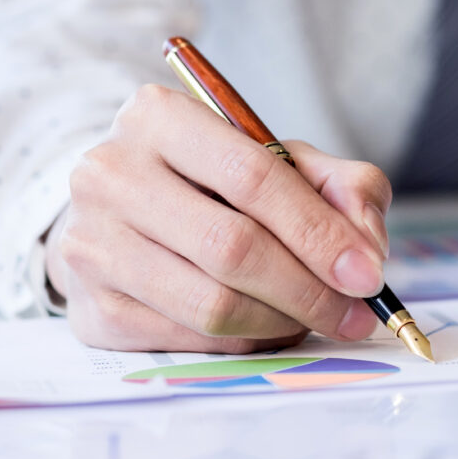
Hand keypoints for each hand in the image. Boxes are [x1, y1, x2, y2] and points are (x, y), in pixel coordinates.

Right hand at [45, 85, 391, 352]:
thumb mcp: (280, 158)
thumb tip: (367, 249)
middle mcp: (111, 174)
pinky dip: (245, 341)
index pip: (252, 176)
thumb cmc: (213, 181)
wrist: (121, 212)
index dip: (318, 231)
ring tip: (313, 316)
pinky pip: (189, 341)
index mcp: (159, 117)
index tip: (367, 273)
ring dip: (282, 321)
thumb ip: (340, 186)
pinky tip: (266, 325)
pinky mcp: (90, 309)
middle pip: (231, 247)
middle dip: (309, 289)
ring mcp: (92, 244)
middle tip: (355, 314)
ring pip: (211, 304)